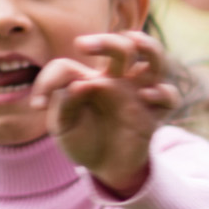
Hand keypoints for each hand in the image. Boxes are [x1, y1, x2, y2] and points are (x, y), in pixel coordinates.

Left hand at [30, 31, 178, 195]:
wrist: (104, 167)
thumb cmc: (81, 140)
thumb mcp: (63, 126)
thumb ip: (66, 104)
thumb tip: (82, 84)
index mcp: (88, 80)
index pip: (68, 66)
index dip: (49, 81)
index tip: (39, 105)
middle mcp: (117, 80)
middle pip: (122, 47)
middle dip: (106, 41)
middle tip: (82, 46)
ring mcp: (138, 94)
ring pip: (155, 60)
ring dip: (148, 47)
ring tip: (135, 41)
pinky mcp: (154, 113)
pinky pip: (169, 96)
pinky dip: (162, 93)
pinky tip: (145, 96)